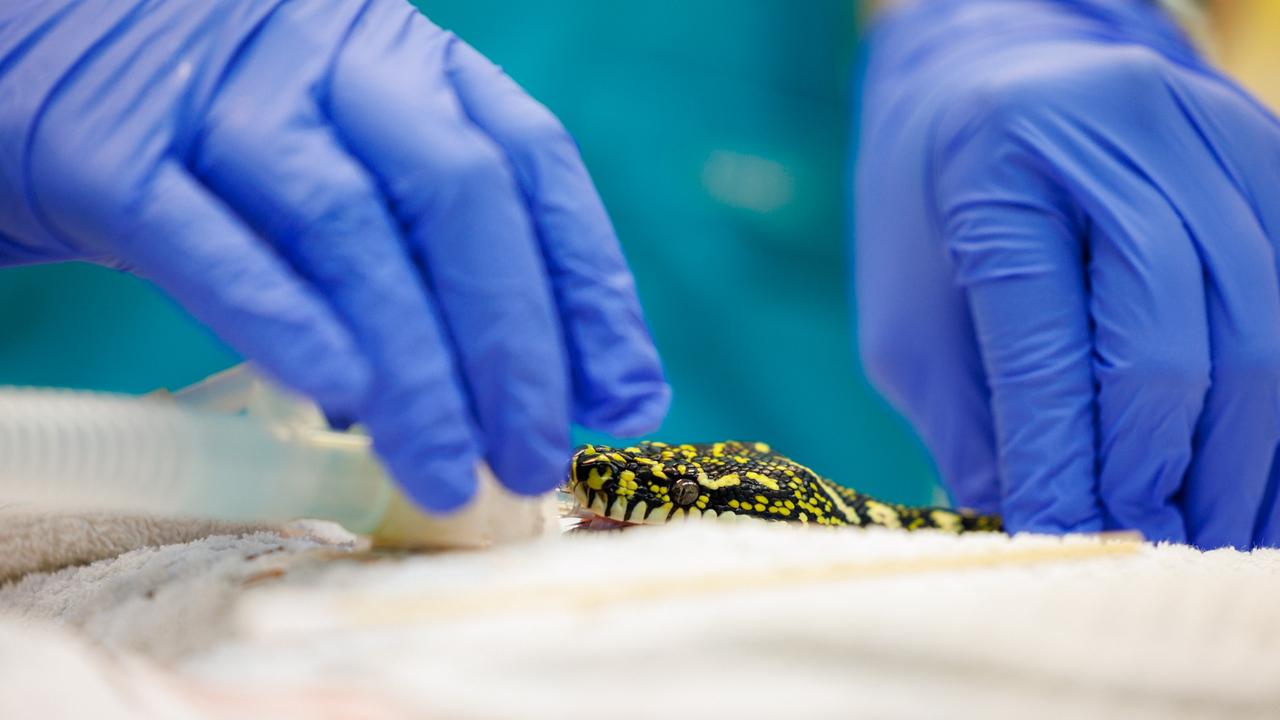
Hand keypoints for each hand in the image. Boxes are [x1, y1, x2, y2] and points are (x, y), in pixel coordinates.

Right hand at [0, 0, 668, 510]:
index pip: (532, 165)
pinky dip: (293, 326)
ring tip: (453, 473)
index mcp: (405, 58)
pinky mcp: (107, 149)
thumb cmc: (216, 139)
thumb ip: (428, 260)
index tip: (626, 398)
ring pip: (351, 227)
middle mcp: (329, 55)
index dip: (591, 287)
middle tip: (535, 458)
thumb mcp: (343, 161)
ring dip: (419, 367)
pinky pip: (215, 245)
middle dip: (514, 341)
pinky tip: (347, 403)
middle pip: (460, 195)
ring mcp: (219, 94)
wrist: (32, 49)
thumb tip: (529, 395)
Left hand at [855, 0, 1279, 547]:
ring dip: (1243, 449)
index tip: (1062, 535)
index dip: (1059, 454)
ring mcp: (1208, 127)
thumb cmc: (930, 212)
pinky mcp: (1264, 147)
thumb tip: (1044, 532)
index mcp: (999, 158)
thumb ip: (973, 421)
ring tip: (1210, 528)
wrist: (991, 83)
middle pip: (1171, 329)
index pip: (1044, 336)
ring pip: (1263, 316)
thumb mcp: (909, 317)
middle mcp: (1116, 126)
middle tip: (1148, 540)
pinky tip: (1254, 469)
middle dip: (1160, 459)